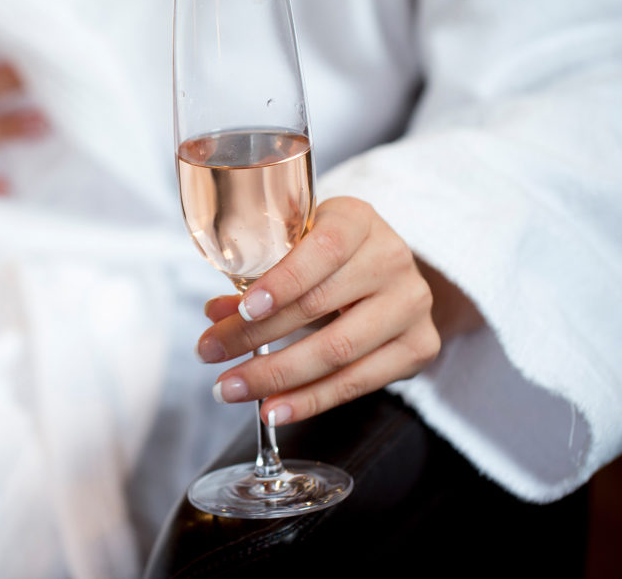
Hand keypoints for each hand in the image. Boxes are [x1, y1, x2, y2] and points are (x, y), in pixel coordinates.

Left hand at [196, 197, 448, 425]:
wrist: (390, 275)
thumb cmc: (329, 258)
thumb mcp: (295, 250)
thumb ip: (255, 278)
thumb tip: (214, 314)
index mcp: (358, 221)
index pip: (323, 249)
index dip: (283, 281)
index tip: (243, 310)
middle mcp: (392, 258)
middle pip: (320, 306)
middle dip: (255, 336)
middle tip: (210, 354)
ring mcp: (413, 304)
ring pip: (339, 352)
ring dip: (277, 376)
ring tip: (231, 389)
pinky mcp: (420, 347)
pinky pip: (359, 383)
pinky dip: (310, 400)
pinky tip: (274, 409)